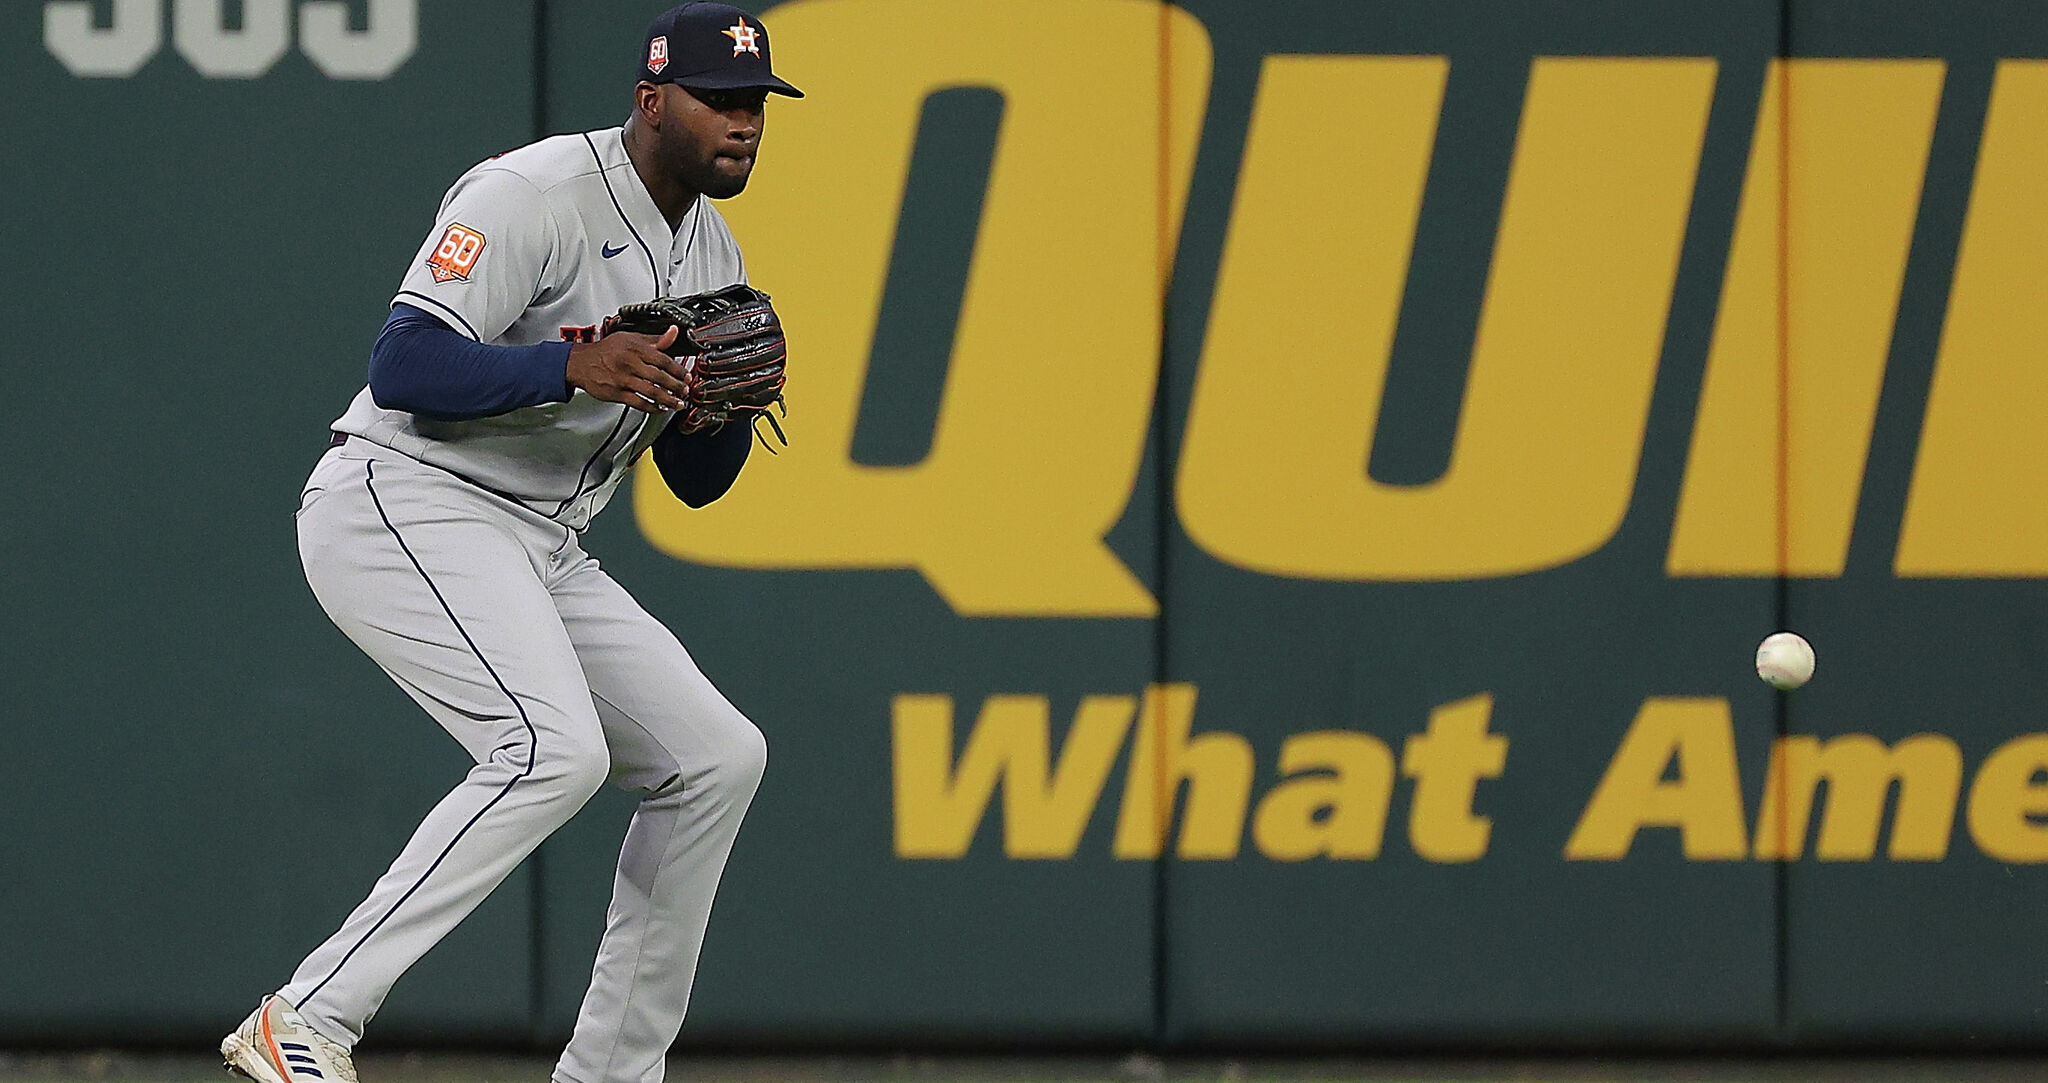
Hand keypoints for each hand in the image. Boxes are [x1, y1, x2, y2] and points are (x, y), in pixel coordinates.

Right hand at [567, 325, 693, 412]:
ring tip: (678, 403)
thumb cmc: (607, 350)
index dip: (678, 370)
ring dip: (668, 400)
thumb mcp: (631, 338)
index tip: (688, 376)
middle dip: (677, 386)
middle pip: (659, 377)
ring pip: (651, 392)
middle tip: (686, 391)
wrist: (581, 362)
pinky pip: (638, 402)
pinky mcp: (617, 393)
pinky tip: (660, 409)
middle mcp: (630, 363)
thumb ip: (655, 339)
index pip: (663, 359)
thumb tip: (673, 332)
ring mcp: (624, 379)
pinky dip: (652, 408)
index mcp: (636, 349)